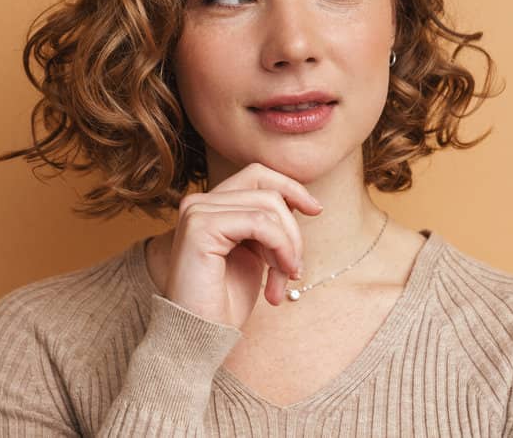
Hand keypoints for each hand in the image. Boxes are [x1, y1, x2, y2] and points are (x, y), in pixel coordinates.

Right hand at [163, 162, 322, 328]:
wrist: (200, 336)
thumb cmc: (225, 302)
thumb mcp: (254, 254)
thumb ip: (266, 226)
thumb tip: (298, 201)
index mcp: (210, 206)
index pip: (257, 175)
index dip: (290, 187)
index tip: (316, 210)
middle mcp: (198, 202)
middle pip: (267, 191)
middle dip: (292, 230)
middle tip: (295, 270)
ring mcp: (196, 211)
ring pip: (268, 206)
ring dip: (288, 246)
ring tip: (282, 281)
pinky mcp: (200, 226)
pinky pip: (259, 223)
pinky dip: (280, 248)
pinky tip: (278, 279)